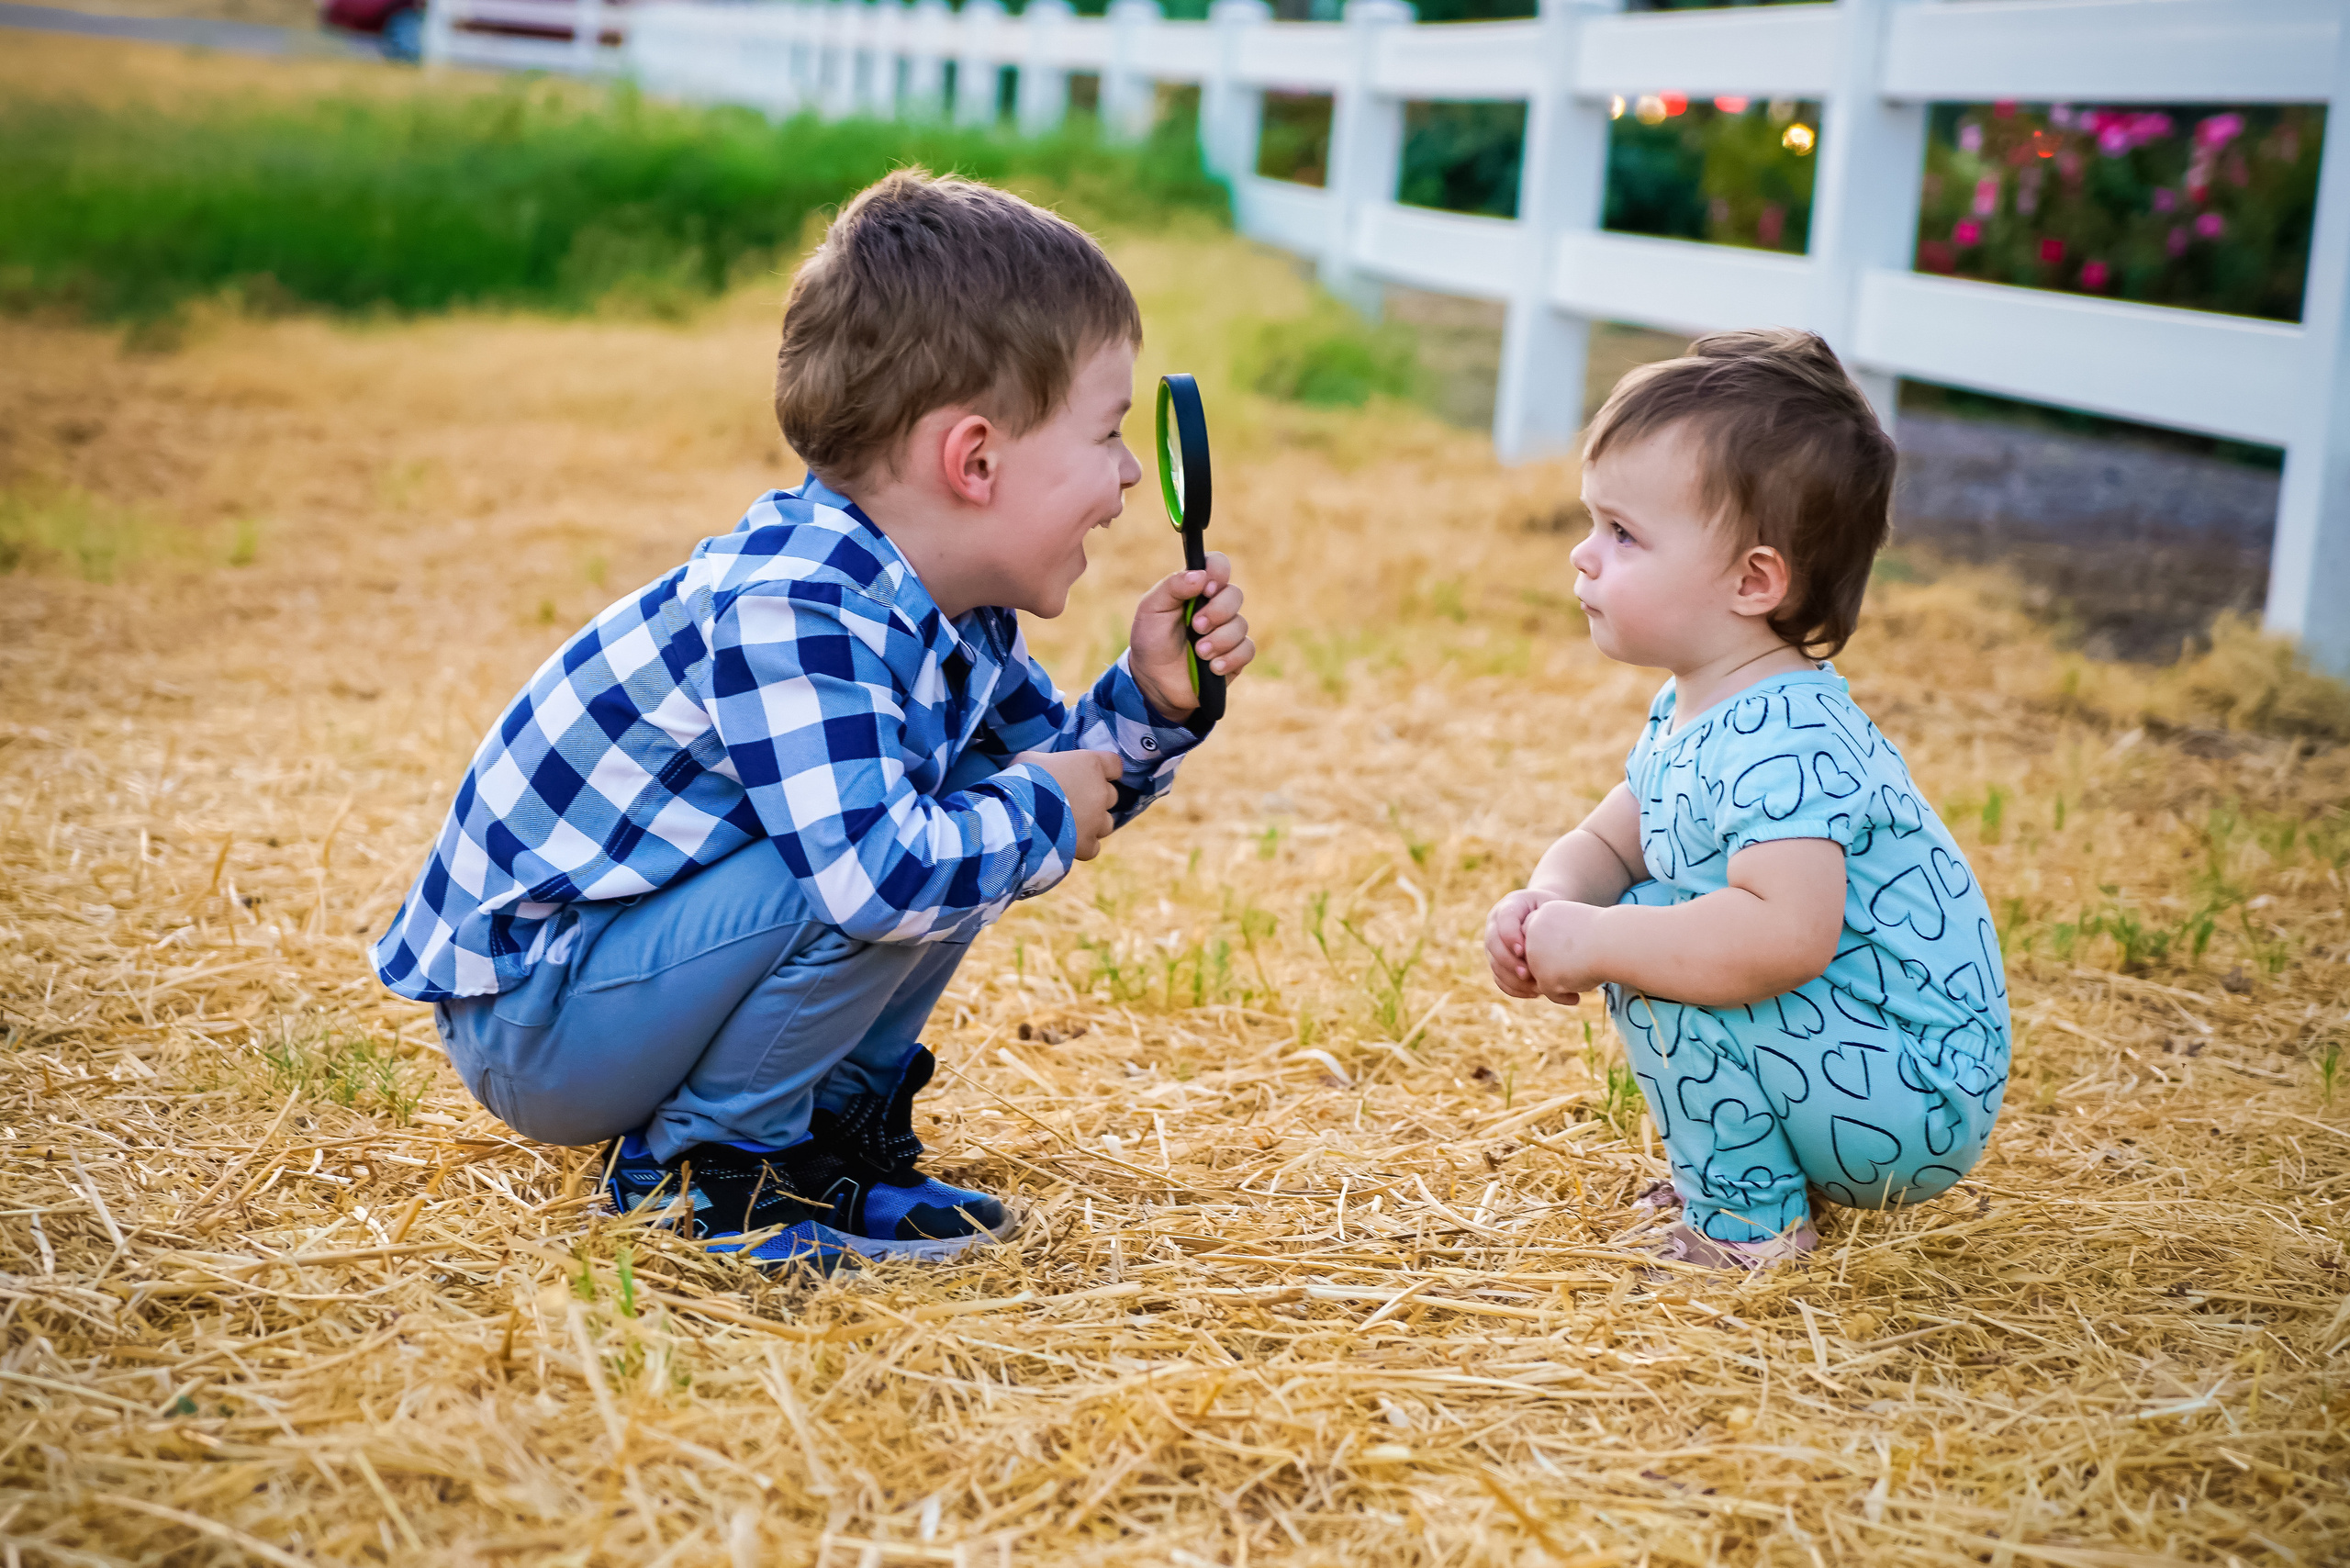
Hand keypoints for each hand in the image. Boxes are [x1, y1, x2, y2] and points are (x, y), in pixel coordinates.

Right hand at [1014, 749, 1120, 859]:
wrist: (1018, 814)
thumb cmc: (1023, 780)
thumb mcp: (1031, 760)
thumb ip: (1047, 762)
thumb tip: (1042, 768)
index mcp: (1090, 765)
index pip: (1114, 765)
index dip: (1105, 770)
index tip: (1092, 775)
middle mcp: (1100, 792)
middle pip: (1111, 795)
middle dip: (1095, 799)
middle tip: (1072, 802)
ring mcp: (1097, 820)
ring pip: (1106, 823)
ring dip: (1092, 824)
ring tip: (1069, 825)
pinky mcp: (1088, 843)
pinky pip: (1093, 847)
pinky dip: (1082, 846)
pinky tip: (1067, 843)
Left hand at [1129, 551, 1252, 719]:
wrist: (1153, 680)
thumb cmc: (1151, 639)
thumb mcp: (1151, 609)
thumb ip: (1172, 586)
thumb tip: (1200, 575)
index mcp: (1196, 589)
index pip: (1218, 565)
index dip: (1218, 571)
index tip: (1206, 587)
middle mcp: (1216, 606)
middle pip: (1235, 595)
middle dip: (1217, 612)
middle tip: (1196, 627)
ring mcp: (1227, 631)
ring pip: (1241, 625)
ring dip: (1219, 640)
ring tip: (1199, 653)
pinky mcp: (1235, 655)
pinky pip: (1247, 649)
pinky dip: (1229, 658)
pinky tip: (1212, 667)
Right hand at [1485, 888, 1562, 998]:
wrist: (1541, 913)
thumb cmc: (1551, 910)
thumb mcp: (1552, 906)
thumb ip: (1548, 919)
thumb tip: (1551, 948)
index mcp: (1508, 907)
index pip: (1503, 920)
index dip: (1509, 937)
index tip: (1522, 950)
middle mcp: (1495, 926)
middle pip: (1493, 946)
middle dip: (1509, 962)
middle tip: (1527, 973)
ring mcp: (1494, 947)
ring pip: (1495, 966)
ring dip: (1514, 980)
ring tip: (1537, 988)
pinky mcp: (1498, 963)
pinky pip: (1500, 980)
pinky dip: (1515, 989)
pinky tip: (1535, 992)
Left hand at [1522, 898, 1607, 1005]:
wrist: (1615, 941)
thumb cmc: (1606, 934)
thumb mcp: (1580, 929)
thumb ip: (1561, 940)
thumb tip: (1550, 961)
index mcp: (1543, 913)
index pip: (1537, 936)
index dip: (1549, 949)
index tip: (1567, 957)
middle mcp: (1533, 932)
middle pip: (1534, 956)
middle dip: (1548, 967)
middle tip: (1570, 973)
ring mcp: (1535, 955)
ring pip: (1540, 975)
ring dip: (1557, 982)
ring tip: (1578, 984)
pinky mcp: (1544, 977)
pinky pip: (1549, 992)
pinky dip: (1563, 996)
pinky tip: (1577, 998)